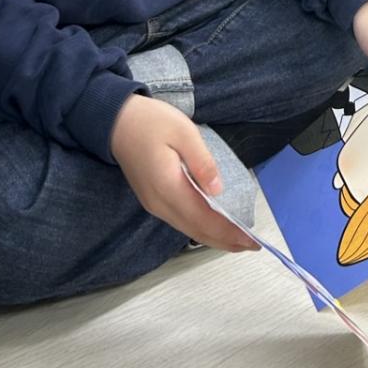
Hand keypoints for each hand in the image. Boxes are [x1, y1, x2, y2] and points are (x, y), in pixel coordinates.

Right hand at [110, 94, 257, 251]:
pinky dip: (200, 228)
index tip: (252, 241)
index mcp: (168, 187)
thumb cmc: (150, 121)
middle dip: (225, 241)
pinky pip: (180, 221)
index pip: (204, 219)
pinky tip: (212, 225)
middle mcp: (159, 203)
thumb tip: (218, 191)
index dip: (229, 232)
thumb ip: (202, 161)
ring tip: (237, 240)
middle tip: (252, 246)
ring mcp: (154, 204)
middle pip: (197, 231)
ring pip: (188, 229)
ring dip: (213, 237)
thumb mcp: (183, 131)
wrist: (115, 121)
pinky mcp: (152, 200)